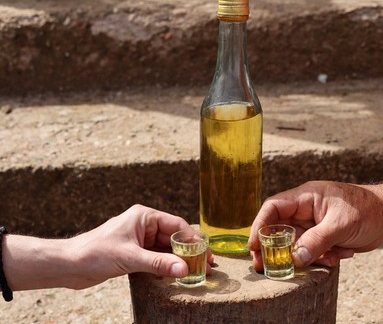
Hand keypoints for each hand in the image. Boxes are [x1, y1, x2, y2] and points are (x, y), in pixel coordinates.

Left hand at [69, 204, 213, 288]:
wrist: (69, 264)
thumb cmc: (95, 253)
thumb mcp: (131, 258)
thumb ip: (159, 264)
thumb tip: (185, 269)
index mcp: (144, 216)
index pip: (176, 226)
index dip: (193, 240)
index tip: (206, 254)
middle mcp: (144, 225)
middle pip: (174, 238)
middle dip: (189, 251)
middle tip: (205, 266)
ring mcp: (139, 240)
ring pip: (166, 249)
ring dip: (179, 260)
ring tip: (195, 272)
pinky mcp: (134, 253)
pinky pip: (156, 258)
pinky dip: (166, 266)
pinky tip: (176, 274)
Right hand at [248, 181, 382, 270]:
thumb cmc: (367, 210)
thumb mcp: (340, 225)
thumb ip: (316, 241)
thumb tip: (294, 258)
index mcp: (305, 197)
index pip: (273, 208)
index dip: (259, 225)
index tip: (253, 246)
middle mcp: (305, 210)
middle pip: (279, 228)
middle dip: (275, 248)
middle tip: (265, 266)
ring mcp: (313, 223)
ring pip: (296, 243)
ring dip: (308, 255)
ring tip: (328, 257)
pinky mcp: (322, 235)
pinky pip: (312, 250)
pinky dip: (323, 257)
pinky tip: (341, 255)